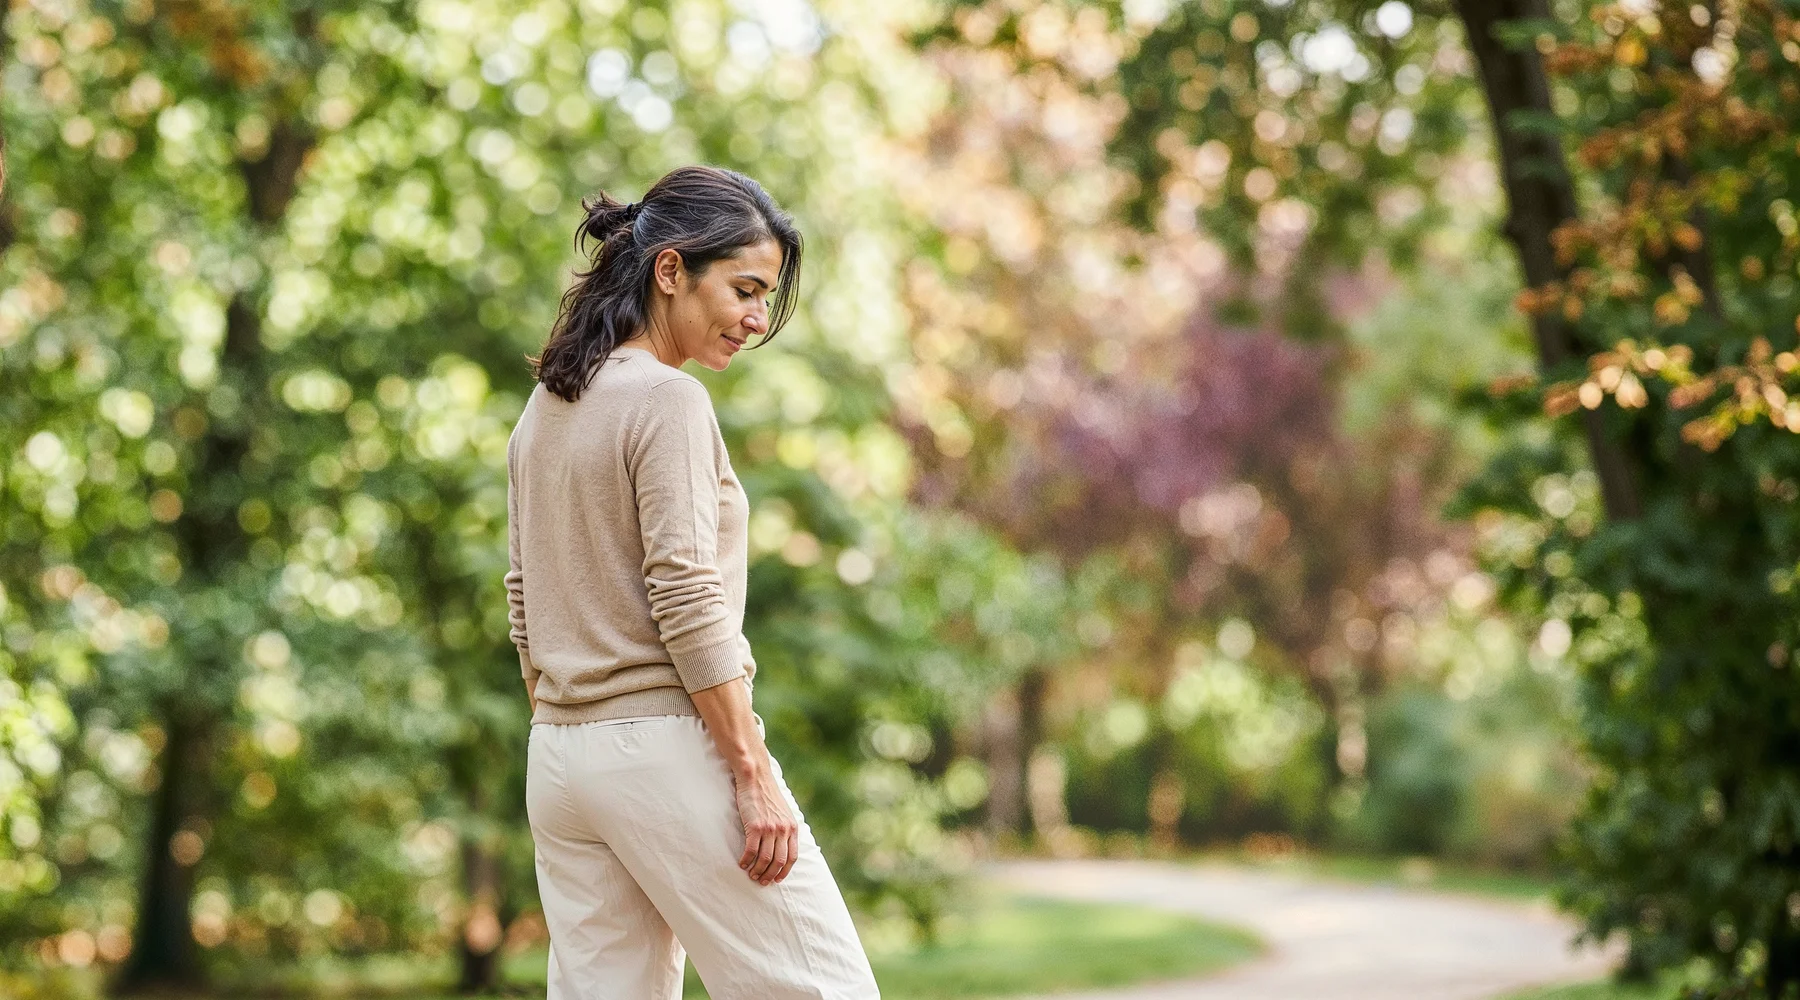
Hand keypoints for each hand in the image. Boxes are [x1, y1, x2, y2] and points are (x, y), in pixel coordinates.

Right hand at [734, 766, 798, 884]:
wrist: (756, 777)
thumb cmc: (766, 794)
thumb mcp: (783, 811)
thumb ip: (785, 827)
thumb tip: (783, 844)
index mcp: (792, 827)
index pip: (793, 857)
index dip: (785, 871)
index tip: (777, 880)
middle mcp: (783, 830)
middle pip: (780, 862)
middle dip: (771, 875)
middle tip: (762, 882)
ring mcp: (770, 828)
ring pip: (765, 859)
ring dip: (758, 871)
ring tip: (751, 875)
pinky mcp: (755, 826)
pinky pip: (751, 851)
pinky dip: (746, 861)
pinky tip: (742, 864)